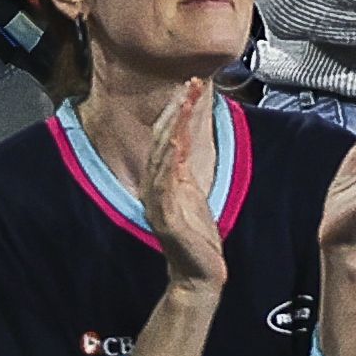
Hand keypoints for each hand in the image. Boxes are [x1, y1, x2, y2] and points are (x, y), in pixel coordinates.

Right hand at [145, 76, 230, 290]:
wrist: (197, 273)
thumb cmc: (198, 237)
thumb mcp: (194, 197)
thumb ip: (187, 173)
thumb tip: (186, 146)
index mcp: (165, 181)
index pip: (167, 138)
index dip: (176, 112)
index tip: (188, 86)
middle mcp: (157, 187)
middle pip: (163, 139)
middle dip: (177, 109)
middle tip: (190, 82)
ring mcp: (159, 199)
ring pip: (164, 153)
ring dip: (177, 124)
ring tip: (187, 98)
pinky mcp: (167, 213)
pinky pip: (167, 180)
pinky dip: (171, 157)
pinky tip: (177, 138)